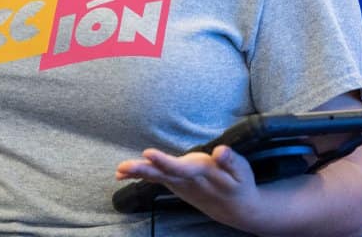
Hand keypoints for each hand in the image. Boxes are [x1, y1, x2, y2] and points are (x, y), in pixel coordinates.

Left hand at [116, 145, 261, 227]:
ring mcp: (180, 185)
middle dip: (143, 170)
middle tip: (123, 167)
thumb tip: (221, 151)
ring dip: (137, 173)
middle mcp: (188, 181)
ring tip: (119, 169)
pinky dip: (138, 175)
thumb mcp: (242, 171)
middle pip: (163, 174)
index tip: (148, 153)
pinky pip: (155, 179)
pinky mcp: (176, 185)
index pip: (181, 168)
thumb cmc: (239, 184)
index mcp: (204, 174)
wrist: (235, 209)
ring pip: (156, 177)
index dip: (164, 162)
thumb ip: (231, 161)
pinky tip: (120, 173)